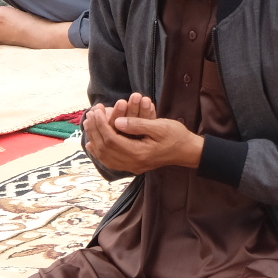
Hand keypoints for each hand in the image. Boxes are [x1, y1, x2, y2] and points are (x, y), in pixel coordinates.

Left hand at [82, 93, 203, 174]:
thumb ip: (138, 125)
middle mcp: (133, 163)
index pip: (112, 140)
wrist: (187, 151)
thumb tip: (116, 122)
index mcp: (139, 153)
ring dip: (95, 140)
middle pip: (105, 149)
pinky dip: (100, 152)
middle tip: (90, 115)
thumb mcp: (160, 126)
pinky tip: (93, 144)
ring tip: (89, 125)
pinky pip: (111, 161)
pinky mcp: (133, 166)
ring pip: (105, 157)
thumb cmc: (176, 136)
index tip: (96, 111)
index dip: (101, 125)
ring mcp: (132, 167)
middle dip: (95, 130)